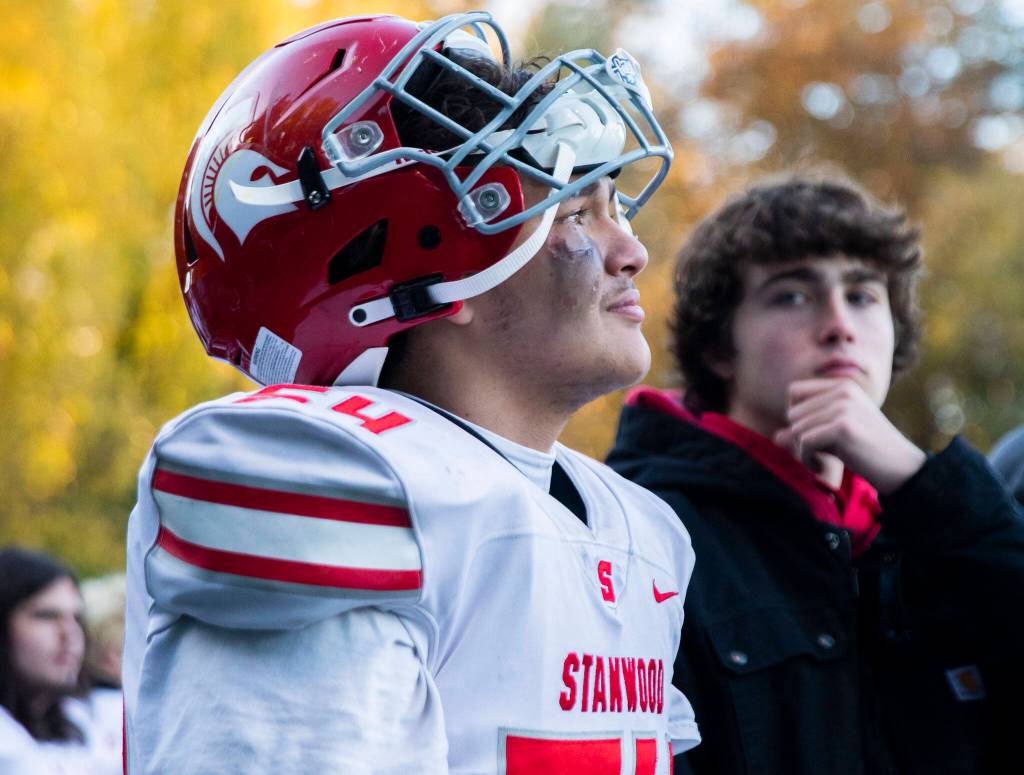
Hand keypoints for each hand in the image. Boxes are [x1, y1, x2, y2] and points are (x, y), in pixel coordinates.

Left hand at [773, 378, 926, 494]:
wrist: (901, 468)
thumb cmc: (866, 452)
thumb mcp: (831, 438)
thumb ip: (803, 432)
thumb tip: (776, 436)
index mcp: (842, 386)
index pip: (794, 392)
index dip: (795, 417)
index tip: (810, 438)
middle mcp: (842, 391)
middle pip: (793, 413)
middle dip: (797, 439)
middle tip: (815, 456)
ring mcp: (843, 406)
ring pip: (796, 429)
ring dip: (801, 452)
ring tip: (819, 463)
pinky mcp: (843, 426)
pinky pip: (804, 442)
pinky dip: (807, 459)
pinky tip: (822, 468)